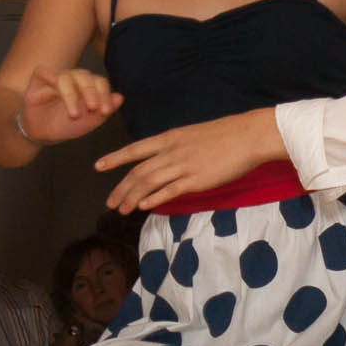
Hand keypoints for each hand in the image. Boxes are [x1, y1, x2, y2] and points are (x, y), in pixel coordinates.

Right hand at [20, 67, 122, 145]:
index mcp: (88, 85)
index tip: (105, 111)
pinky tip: (56, 93)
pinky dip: (51, 78)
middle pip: (85, 76)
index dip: (104, 95)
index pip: (99, 82)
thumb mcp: (90, 121)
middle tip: (93, 109)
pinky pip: (45, 72)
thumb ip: (105, 109)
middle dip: (91, 92)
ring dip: (72, 95)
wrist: (43, 133)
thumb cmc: (67, 125)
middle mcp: (74, 78)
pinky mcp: (40, 78)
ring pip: (67, 76)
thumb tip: (120, 97)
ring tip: (74, 114)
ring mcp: (57, 76)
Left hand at [95, 108, 284, 213]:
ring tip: (121, 210)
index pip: (135, 149)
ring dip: (132, 197)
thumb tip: (167, 160)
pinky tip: (143, 207)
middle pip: (138, 171)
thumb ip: (177, 148)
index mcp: (169, 138)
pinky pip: (169, 190)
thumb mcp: (193, 135)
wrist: (247, 136)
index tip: (99, 166)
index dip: (115, 158)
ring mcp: (182, 165)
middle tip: (109, 202)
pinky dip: (154, 199)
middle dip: (120, 188)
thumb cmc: (226, 135)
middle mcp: (171, 151)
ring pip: (148, 182)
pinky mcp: (196, 179)